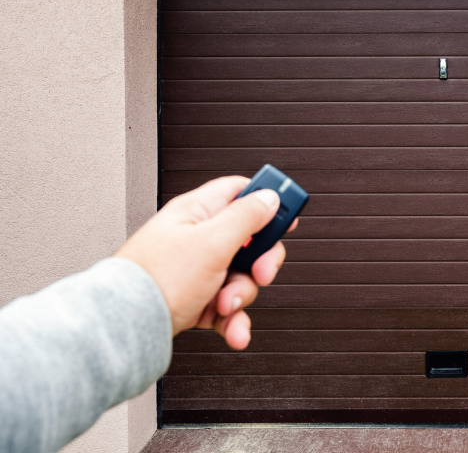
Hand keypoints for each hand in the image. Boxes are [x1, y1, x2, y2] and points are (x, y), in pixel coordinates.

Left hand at [115, 177, 297, 349]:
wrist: (125, 328)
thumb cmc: (156, 279)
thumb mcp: (211, 242)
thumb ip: (246, 217)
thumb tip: (269, 197)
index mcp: (197, 212)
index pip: (239, 192)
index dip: (267, 201)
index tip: (288, 215)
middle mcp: (196, 238)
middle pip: (249, 241)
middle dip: (261, 263)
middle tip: (261, 272)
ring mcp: (196, 271)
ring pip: (240, 278)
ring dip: (242, 296)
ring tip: (226, 305)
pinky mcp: (195, 299)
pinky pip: (226, 306)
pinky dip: (233, 320)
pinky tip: (233, 329)